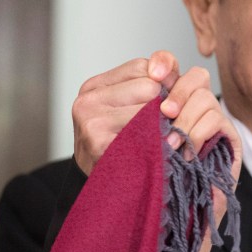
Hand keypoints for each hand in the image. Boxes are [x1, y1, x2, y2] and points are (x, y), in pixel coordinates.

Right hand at [71, 50, 240, 189]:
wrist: (101, 184)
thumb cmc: (120, 140)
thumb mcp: (130, 101)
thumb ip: (155, 73)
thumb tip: (164, 71)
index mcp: (92, 87)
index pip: (143, 66)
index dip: (161, 83)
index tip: (160, 101)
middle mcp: (86, 102)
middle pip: (149, 87)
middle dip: (161, 105)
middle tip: (157, 125)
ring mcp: (91, 123)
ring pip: (151, 110)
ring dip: (160, 126)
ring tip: (152, 139)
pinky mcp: (101, 145)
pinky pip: (146, 134)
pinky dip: (156, 142)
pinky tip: (150, 150)